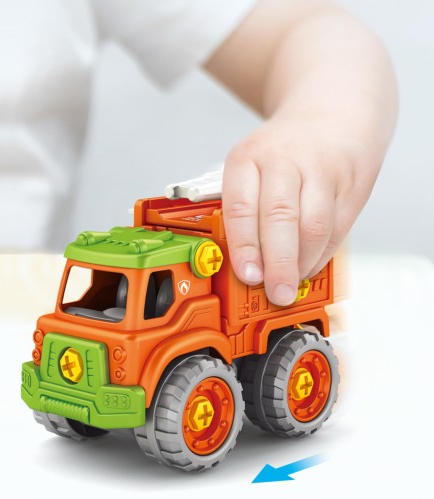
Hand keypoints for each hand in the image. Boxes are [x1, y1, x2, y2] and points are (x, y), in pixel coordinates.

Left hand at [223, 113, 379, 305]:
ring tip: (291, 284)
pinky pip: (337, 229)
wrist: (334, 112)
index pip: (241, 206)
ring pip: (313, 226)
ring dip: (302, 263)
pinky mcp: (351, 184)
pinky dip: (322, 254)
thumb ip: (245, 208)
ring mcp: (322, 171)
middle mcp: (285, 160)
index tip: (247, 276)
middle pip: (281, 217)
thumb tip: (245, 264)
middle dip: (278, 263)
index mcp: (249, 157)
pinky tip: (310, 265)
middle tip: (275, 293)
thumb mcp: (251, 166)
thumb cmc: (285, 149)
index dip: (244, 246)